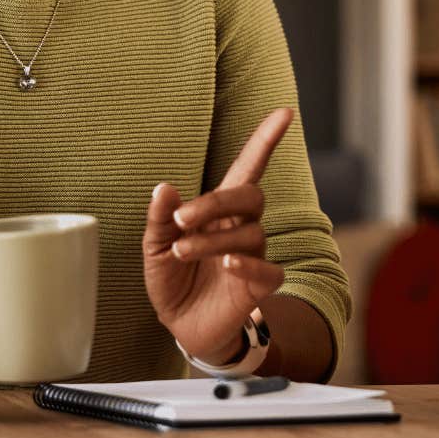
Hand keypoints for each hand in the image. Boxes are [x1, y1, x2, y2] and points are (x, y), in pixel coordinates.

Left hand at [143, 108, 293, 362]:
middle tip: (181, 219)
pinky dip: (249, 264)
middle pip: (251, 196)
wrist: (182, 324)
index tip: (284, 113)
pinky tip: (228, 265)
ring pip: (250, 234)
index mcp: (218, 210)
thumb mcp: (154, 247)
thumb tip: (164, 187)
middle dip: (216, 201)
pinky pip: (268, 269)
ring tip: (181, 251)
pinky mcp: (259, 285)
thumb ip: (159, 218)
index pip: (247, 168)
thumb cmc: (173, 279)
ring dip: (212, 240)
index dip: (265, 140)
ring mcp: (253, 255)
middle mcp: (241, 227)